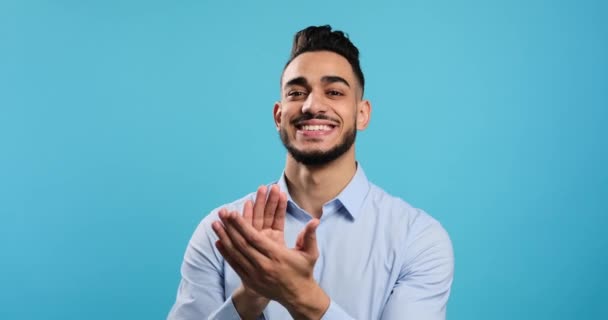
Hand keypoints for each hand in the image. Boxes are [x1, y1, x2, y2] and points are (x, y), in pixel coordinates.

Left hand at [213, 206, 329, 318]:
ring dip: (224, 237)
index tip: (233, 213)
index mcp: (277, 256)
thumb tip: (314, 221)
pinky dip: (226, 253)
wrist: (298, 295)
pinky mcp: (250, 280)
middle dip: (230, 227)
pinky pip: (235, 264)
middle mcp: (264, 265)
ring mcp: (255, 274)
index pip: (255, 238)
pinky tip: (218, 242)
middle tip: (221, 213)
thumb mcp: (310, 253)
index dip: (242, 225)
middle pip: (242, 244)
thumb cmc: (303, 271)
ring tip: (215, 224)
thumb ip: (309, 236)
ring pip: (235, 253)